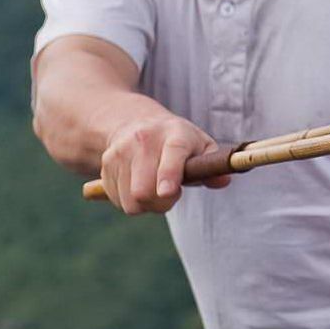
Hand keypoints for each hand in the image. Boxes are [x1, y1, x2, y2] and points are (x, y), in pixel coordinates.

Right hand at [98, 113, 229, 214]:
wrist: (136, 123)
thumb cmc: (179, 142)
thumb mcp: (201, 147)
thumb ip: (213, 167)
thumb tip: (223, 180)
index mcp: (175, 134)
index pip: (172, 154)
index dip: (168, 175)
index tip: (168, 192)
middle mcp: (144, 139)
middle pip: (144, 189)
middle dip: (160, 204)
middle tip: (170, 196)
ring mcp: (121, 151)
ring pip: (129, 200)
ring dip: (145, 205)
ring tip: (154, 190)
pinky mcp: (106, 163)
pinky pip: (116, 199)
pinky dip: (129, 201)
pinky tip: (137, 185)